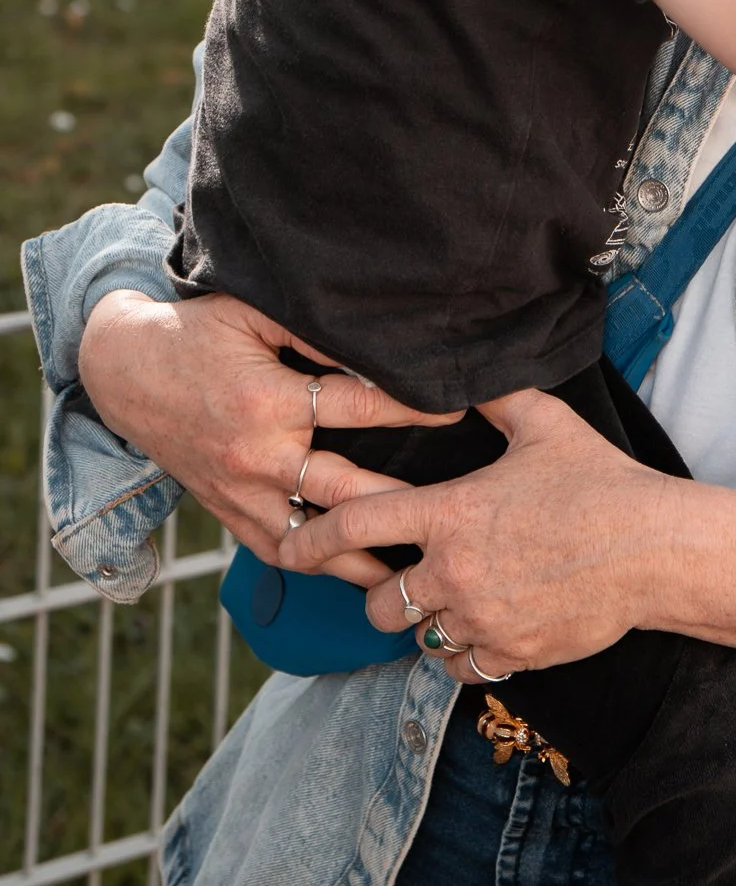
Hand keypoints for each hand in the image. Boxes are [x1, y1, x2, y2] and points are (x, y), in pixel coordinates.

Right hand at [79, 288, 460, 586]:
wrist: (125, 371)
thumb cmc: (198, 332)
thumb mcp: (253, 313)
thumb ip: (314, 333)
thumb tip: (376, 344)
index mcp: (269, 402)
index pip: (359, 407)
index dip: (414, 409)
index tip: (459, 409)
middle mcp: (257, 455)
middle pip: (345, 491)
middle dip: (402, 504)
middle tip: (453, 514)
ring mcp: (240, 492)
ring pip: (313, 539)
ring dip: (363, 556)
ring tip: (416, 570)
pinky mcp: (227, 512)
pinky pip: (278, 550)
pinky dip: (317, 565)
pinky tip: (358, 571)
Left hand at [277, 388, 666, 677]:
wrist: (654, 549)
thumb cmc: (601, 482)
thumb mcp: (546, 424)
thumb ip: (495, 399)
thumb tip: (467, 373)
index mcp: (451, 512)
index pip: (354, 525)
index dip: (311, 536)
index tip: (290, 545)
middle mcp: (454, 570)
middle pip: (377, 601)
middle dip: (382, 592)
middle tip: (407, 578)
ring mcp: (480, 617)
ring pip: (419, 636)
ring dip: (428, 621)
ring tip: (459, 598)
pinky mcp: (510, 655)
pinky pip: (459, 667)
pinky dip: (462, 652)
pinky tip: (485, 627)